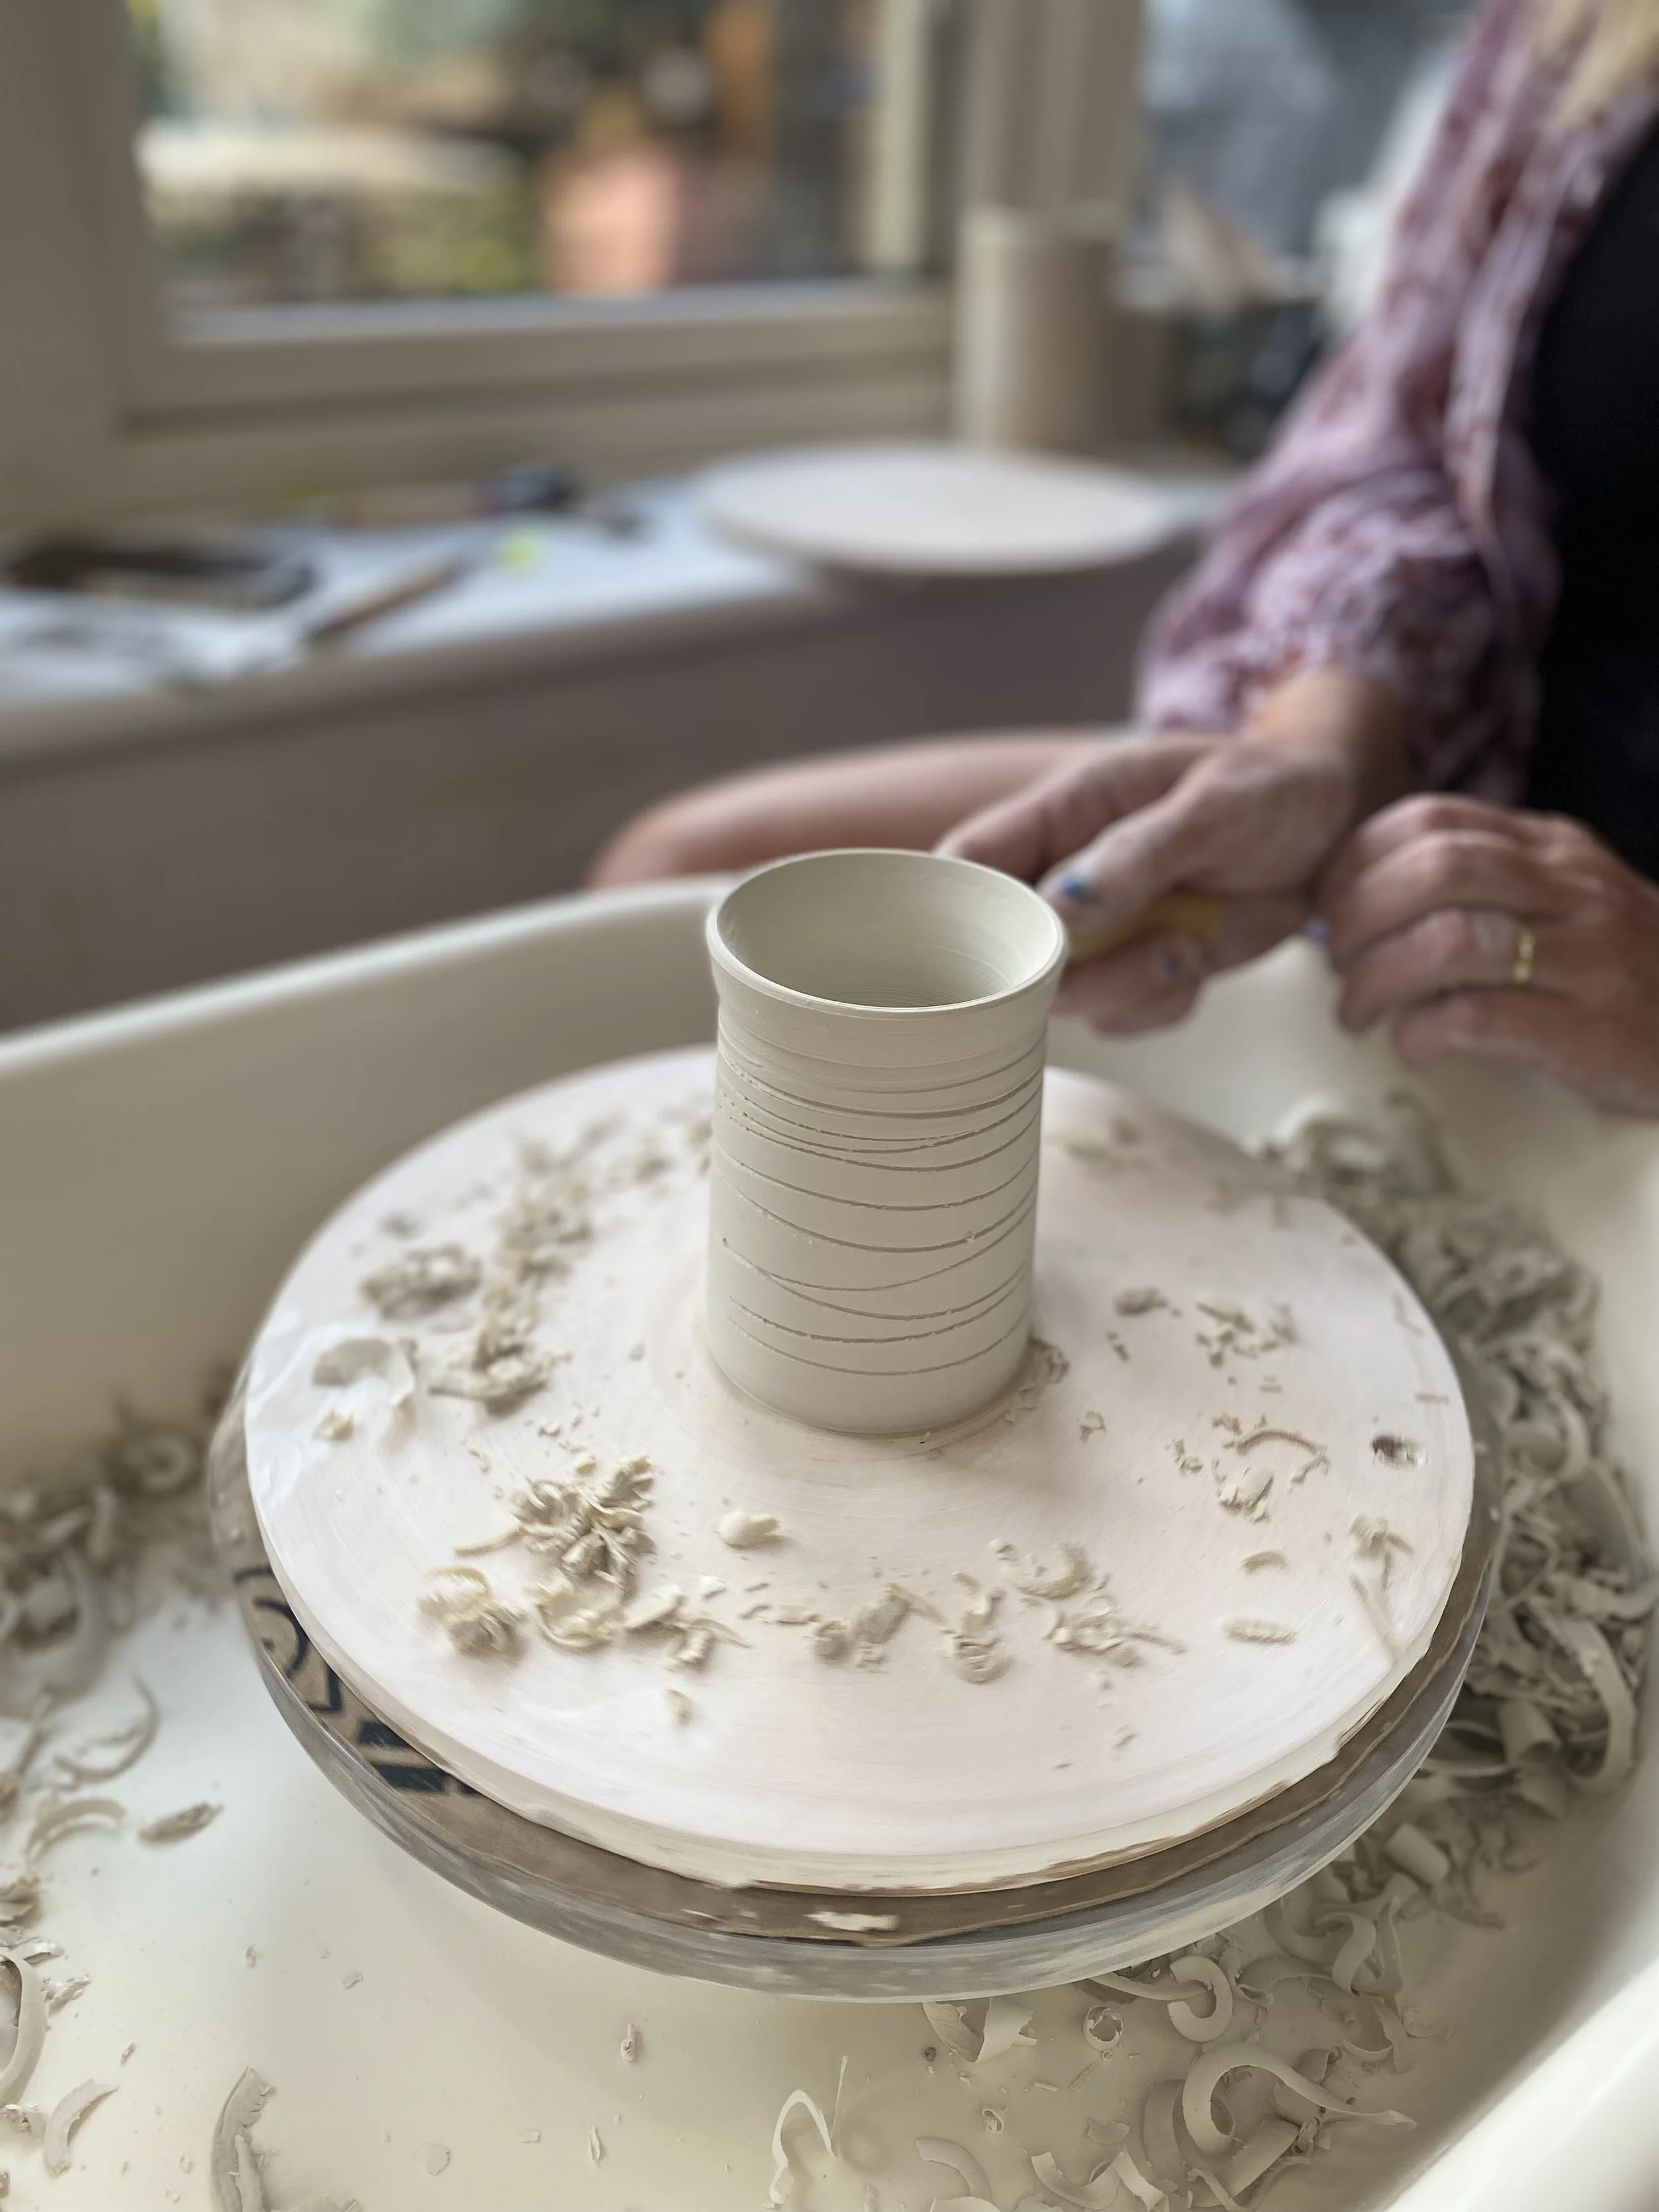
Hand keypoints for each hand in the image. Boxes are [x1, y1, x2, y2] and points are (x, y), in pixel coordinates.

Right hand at [940, 670, 1410, 1032]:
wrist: (1333, 824)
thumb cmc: (1268, 787)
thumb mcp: (1212, 807)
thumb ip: (1134, 855)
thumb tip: (1060, 908)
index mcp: (1061, 814)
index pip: (968, 864)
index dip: (954, 911)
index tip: (986, 950)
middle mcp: (1065, 876)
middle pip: (1002, 948)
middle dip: (1055, 975)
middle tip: (1125, 956)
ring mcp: (1099, 929)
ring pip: (1062, 994)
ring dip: (1122, 990)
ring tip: (1186, 942)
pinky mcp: (1137, 967)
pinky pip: (1120, 1015)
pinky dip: (1161, 1003)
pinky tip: (1201, 954)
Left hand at [1317, 796, 1658, 1115]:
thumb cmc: (1616, 971)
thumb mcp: (1559, 900)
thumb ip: (1480, 885)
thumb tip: (1360, 900)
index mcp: (1550, 848)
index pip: (1431, 820)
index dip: (1358, 859)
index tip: (1326, 902)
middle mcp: (1568, 888)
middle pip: (1433, 870)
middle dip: (1358, 914)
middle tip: (1336, 962)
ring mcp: (1583, 955)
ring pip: (1450, 938)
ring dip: (1378, 978)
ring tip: (1359, 1012)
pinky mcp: (1587, 1027)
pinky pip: (1480, 1015)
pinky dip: (1424, 1031)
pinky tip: (1412, 1045)